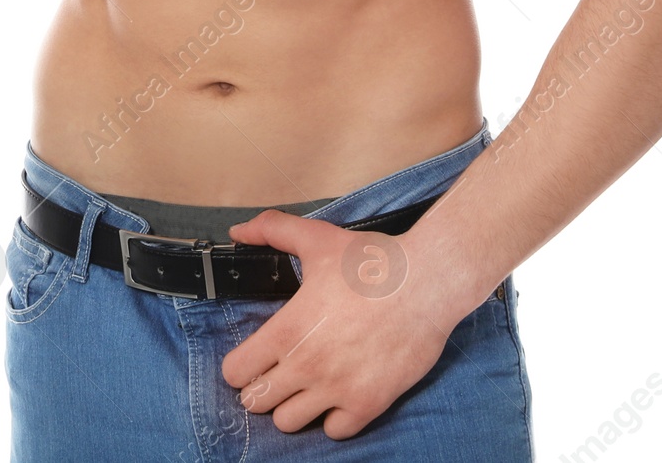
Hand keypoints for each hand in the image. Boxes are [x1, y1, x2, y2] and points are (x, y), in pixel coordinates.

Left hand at [219, 209, 471, 439]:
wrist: (426, 282)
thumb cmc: (371, 261)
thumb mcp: (316, 237)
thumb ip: (271, 230)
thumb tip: (238, 231)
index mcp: (288, 329)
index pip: (235, 372)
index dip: (240, 364)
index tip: (254, 356)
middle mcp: (307, 365)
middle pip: (256, 402)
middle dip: (262, 387)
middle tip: (279, 370)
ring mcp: (338, 389)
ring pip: (290, 423)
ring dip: (293, 405)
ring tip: (307, 383)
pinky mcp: (368, 404)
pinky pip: (335, 431)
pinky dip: (333, 417)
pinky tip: (339, 392)